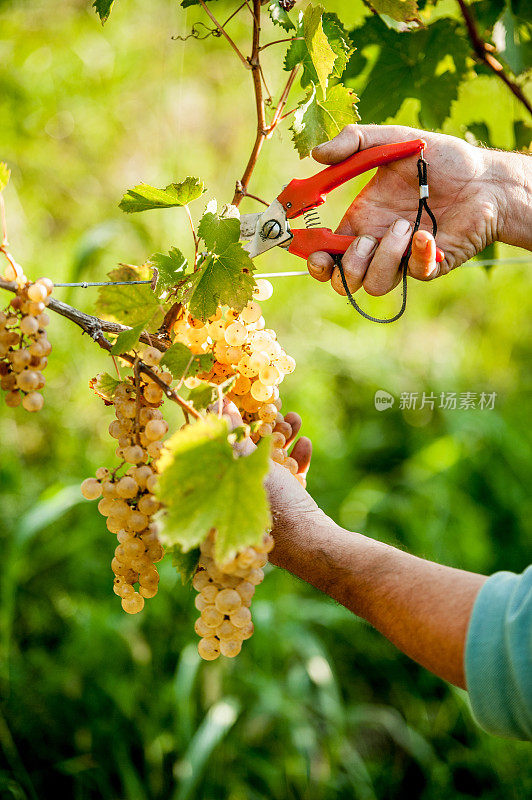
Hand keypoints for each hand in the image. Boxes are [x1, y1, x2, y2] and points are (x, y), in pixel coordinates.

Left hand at [221, 400, 318, 547]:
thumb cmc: (274, 507)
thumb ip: (235, 439)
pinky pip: (289, 479)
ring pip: (271, 463)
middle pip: (247, 456)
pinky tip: (305, 443)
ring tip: (295, 419)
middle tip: (273, 409)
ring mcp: (263, 506)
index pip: (216, 453)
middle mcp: (234, 503)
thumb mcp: (250, 468)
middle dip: (262, 429)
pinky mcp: (287, 509)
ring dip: (284, 439)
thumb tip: (220, 408)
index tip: (237, 405)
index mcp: (218, 498)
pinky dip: (296, 460)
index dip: (227, 427)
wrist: (312, 543)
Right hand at [307, 124, 505, 297]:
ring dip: (384, 256)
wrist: (485, 177)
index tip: (317, 253)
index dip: (318, 261)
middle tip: (364, 240)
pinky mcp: (429, 265)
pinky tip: (426, 233)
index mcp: (362, 221)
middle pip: (346, 280)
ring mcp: (403, 258)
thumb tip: (315, 154)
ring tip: (405, 225)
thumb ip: (354, 142)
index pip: (329, 254)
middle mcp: (378, 244)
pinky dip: (417, 255)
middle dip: (347, 267)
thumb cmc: (441, 160)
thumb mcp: (393, 142)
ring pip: (375, 284)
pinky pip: (414, 274)